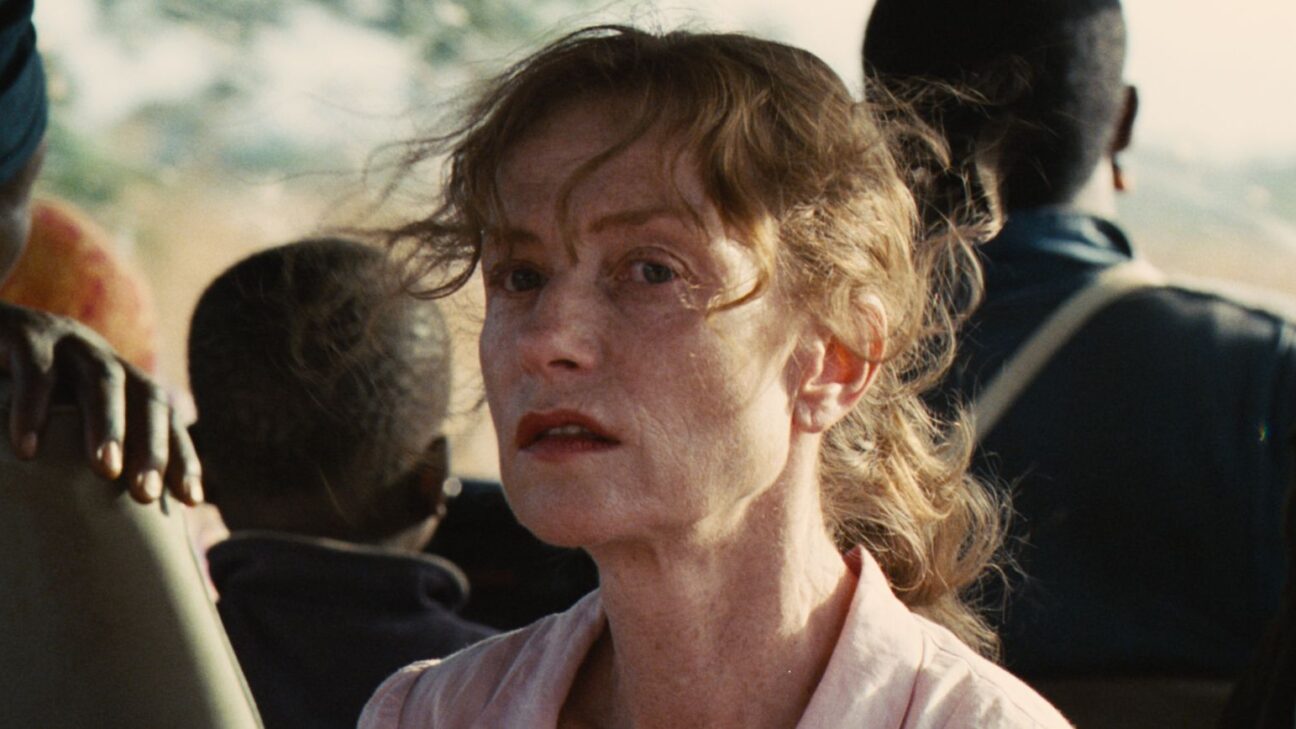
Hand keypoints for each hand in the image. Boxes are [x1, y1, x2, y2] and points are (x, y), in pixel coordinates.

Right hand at [0, 301, 201, 504]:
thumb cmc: (24, 389)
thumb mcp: (62, 415)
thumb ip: (85, 450)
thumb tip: (108, 521)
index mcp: (121, 380)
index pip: (166, 418)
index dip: (181, 456)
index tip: (191, 500)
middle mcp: (105, 359)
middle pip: (147, 399)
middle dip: (153, 447)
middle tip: (147, 494)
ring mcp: (70, 342)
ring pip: (103, 381)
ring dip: (108, 425)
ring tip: (106, 469)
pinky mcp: (26, 333)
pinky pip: (36, 371)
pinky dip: (33, 408)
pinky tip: (27, 450)